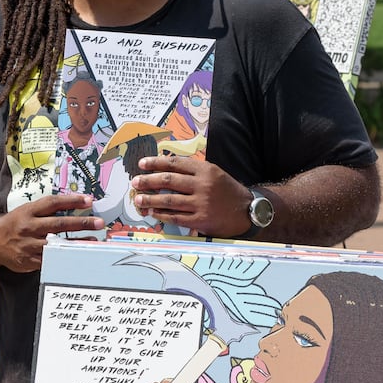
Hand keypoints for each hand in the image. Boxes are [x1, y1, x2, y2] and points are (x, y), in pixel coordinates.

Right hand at [0, 193, 103, 272]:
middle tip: (99, 222)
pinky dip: (65, 257)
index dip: (72, 201)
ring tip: (94, 241)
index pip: (52, 203)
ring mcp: (29, 245)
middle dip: (81, 223)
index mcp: (28, 211)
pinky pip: (50, 260)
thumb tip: (75, 205)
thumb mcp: (27, 211)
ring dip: (77, 243)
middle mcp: (28, 227)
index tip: (89, 200)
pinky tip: (77, 255)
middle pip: (59, 224)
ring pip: (57, 244)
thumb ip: (47, 209)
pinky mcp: (29, 261)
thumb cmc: (15, 224)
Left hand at [128, 156, 250, 237]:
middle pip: (169, 180)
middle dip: (148, 180)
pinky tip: (152, 212)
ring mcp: (201, 203)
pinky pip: (175, 216)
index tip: (142, 164)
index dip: (156, 163)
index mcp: (206, 170)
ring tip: (138, 200)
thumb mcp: (214, 173)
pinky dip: (161, 214)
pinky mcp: (200, 220)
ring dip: (150, 199)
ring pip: (169, 199)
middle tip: (135, 182)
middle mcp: (203, 185)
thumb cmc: (227, 191)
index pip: (175, 163)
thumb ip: (193, 170)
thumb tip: (165, 168)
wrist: (246, 211)